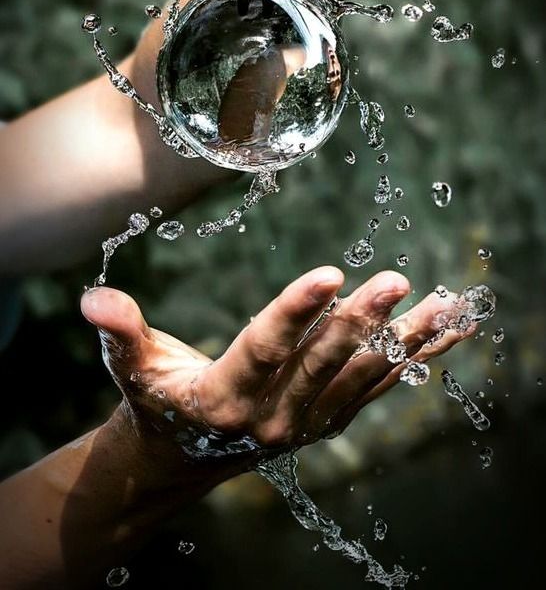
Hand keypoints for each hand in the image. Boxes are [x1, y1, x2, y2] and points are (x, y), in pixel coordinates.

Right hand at [82, 266, 472, 467]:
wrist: (181, 456)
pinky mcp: (327, 420)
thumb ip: (120, 331)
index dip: (295, 312)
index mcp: (223, 398)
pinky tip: (447, 331)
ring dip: (405, 341)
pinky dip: (414, 359)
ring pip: (361, 377)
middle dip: (361, 321)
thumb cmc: (157, 398)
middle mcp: (271, 418)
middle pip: (322, 363)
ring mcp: (306, 424)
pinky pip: (377, 388)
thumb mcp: (133, 365)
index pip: (264, 350)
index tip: (330, 273)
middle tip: (395, 280)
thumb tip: (92, 299)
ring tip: (444, 305)